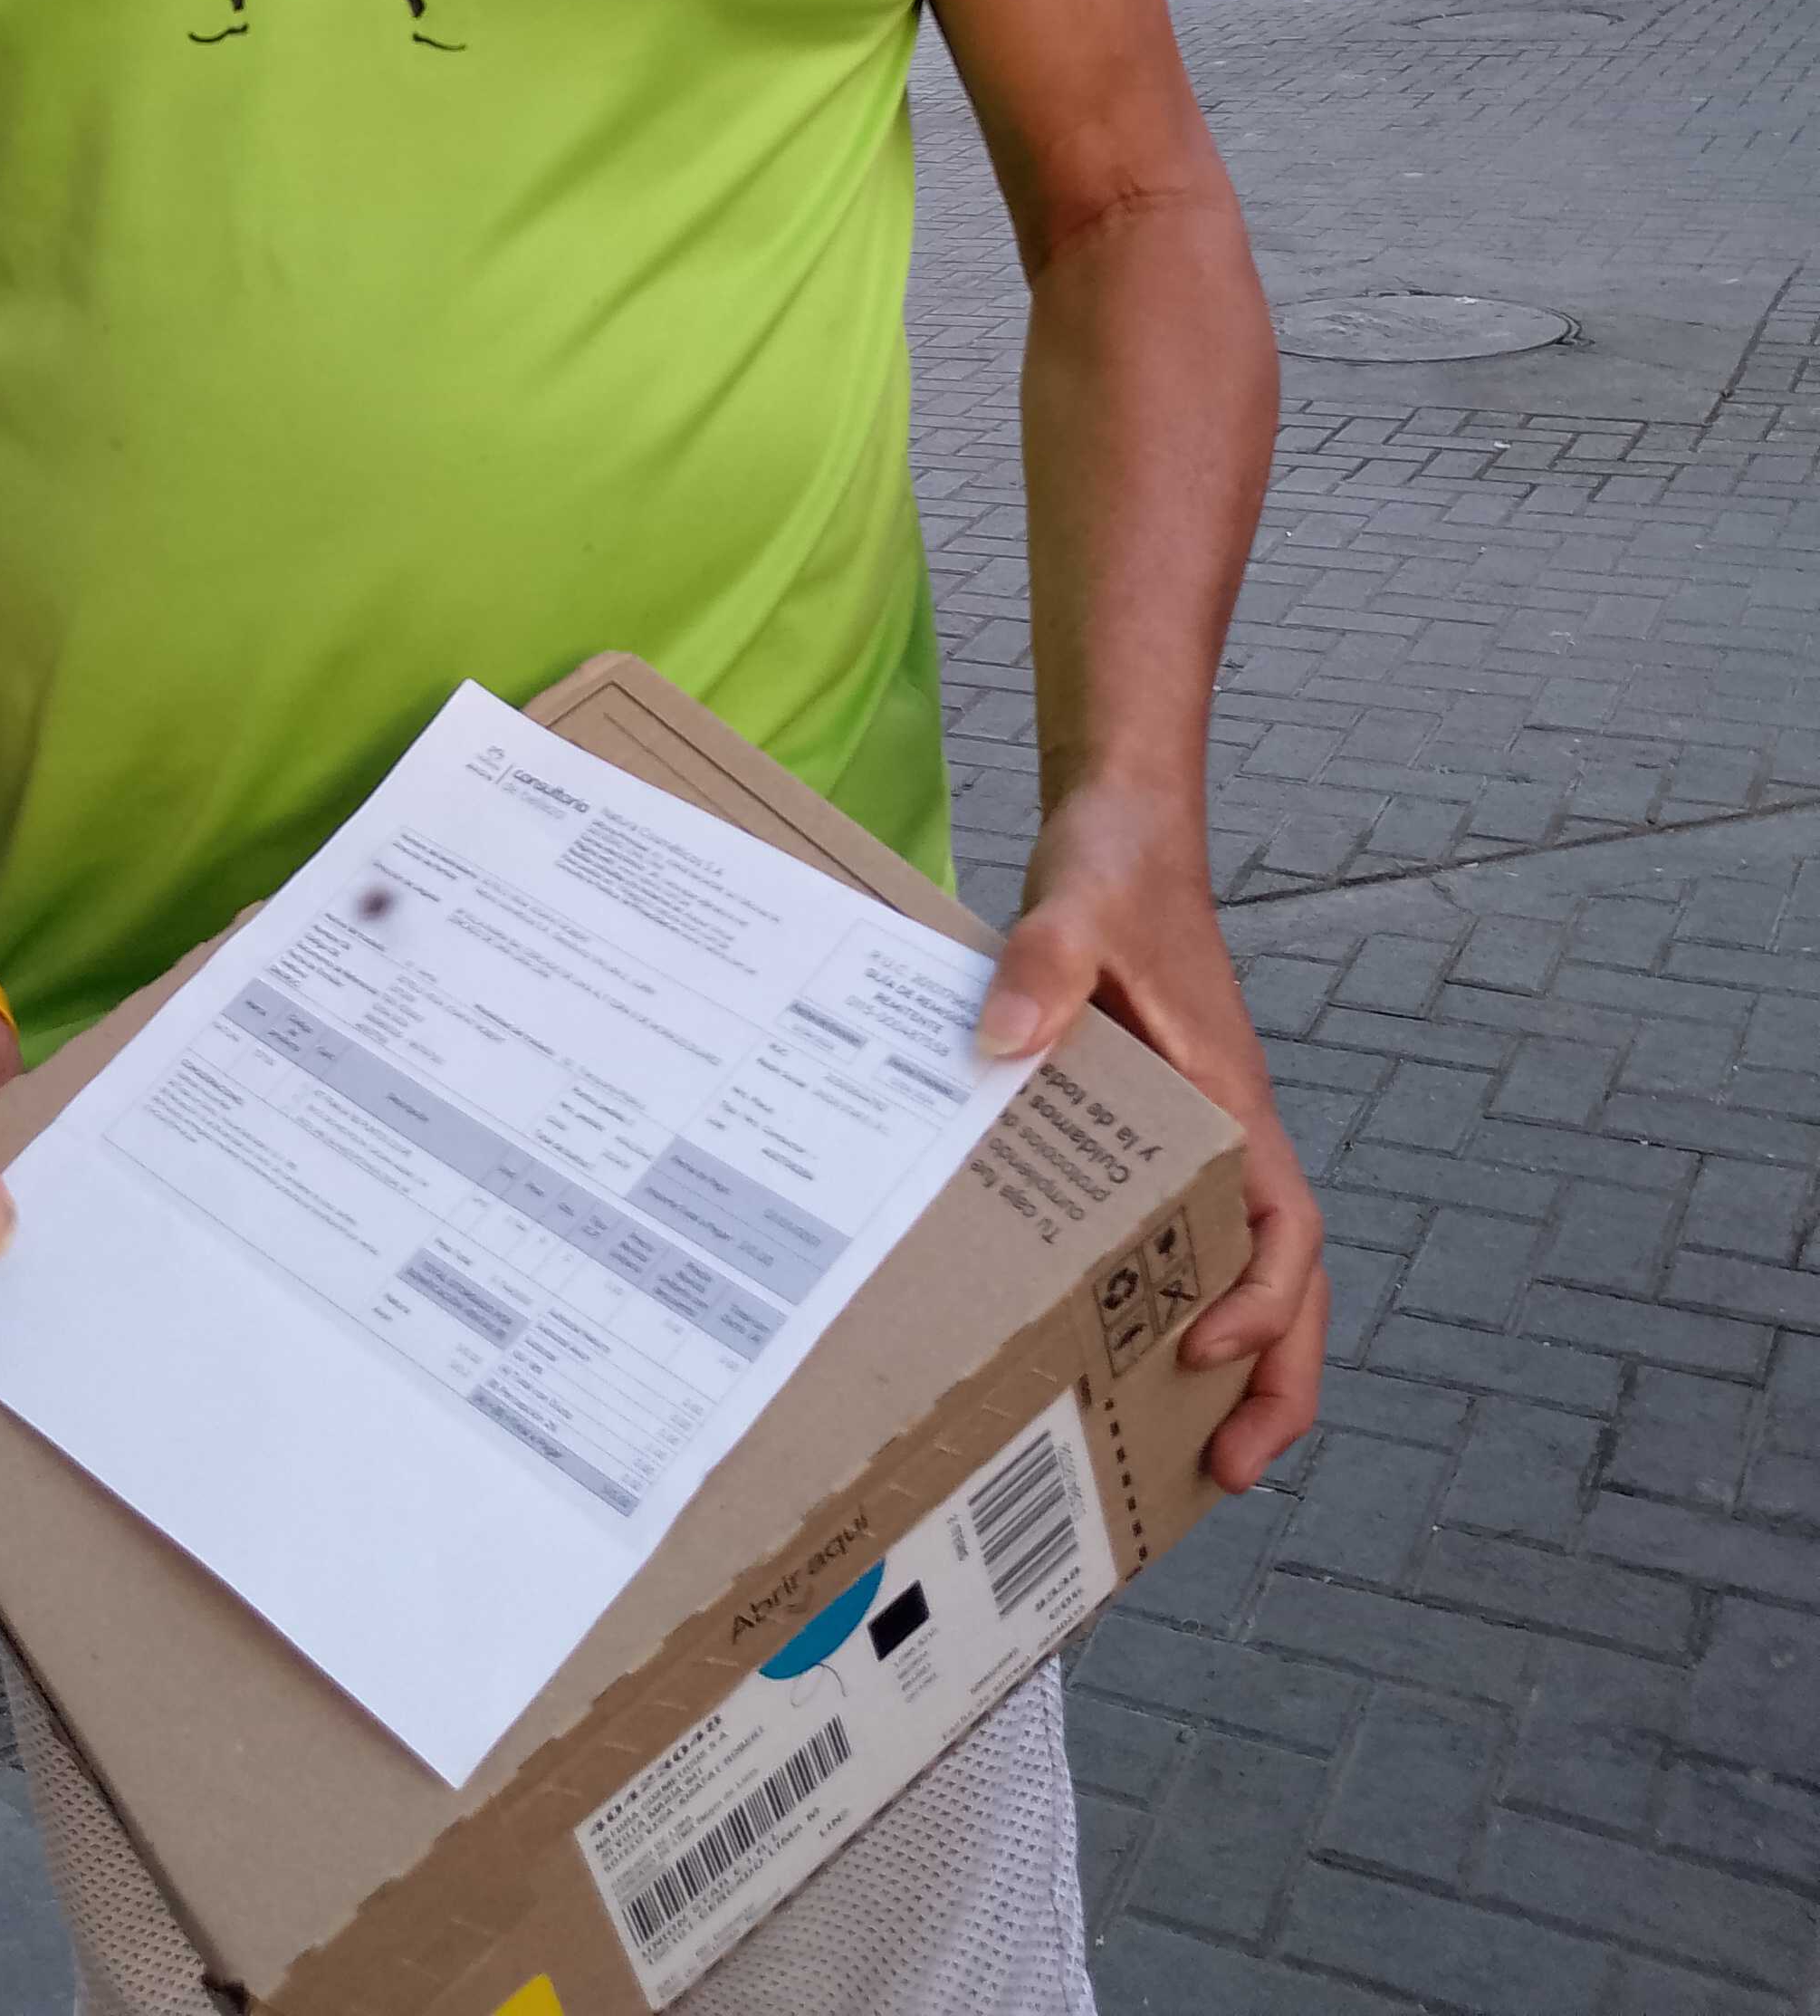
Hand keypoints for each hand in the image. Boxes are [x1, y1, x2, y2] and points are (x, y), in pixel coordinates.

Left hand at [974, 784, 1326, 1491]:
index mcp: (1230, 1095)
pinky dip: (1175, 1292)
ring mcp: (1202, 1130)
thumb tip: (1004, 1042)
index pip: (1286, 1228)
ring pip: (1247, 1265)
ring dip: (1238, 1358)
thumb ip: (1042, 964)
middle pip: (1289, 1277)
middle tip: (1226, 1474)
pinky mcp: (1159, 1121)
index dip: (1263, 1303)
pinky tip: (1110, 1337)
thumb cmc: (1115, 865)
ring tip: (1181, 1454)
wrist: (1122, 820)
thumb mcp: (1074, 904)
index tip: (1204, 1349)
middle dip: (1276, 1380)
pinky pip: (1187, 1228)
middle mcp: (1232, 1126)